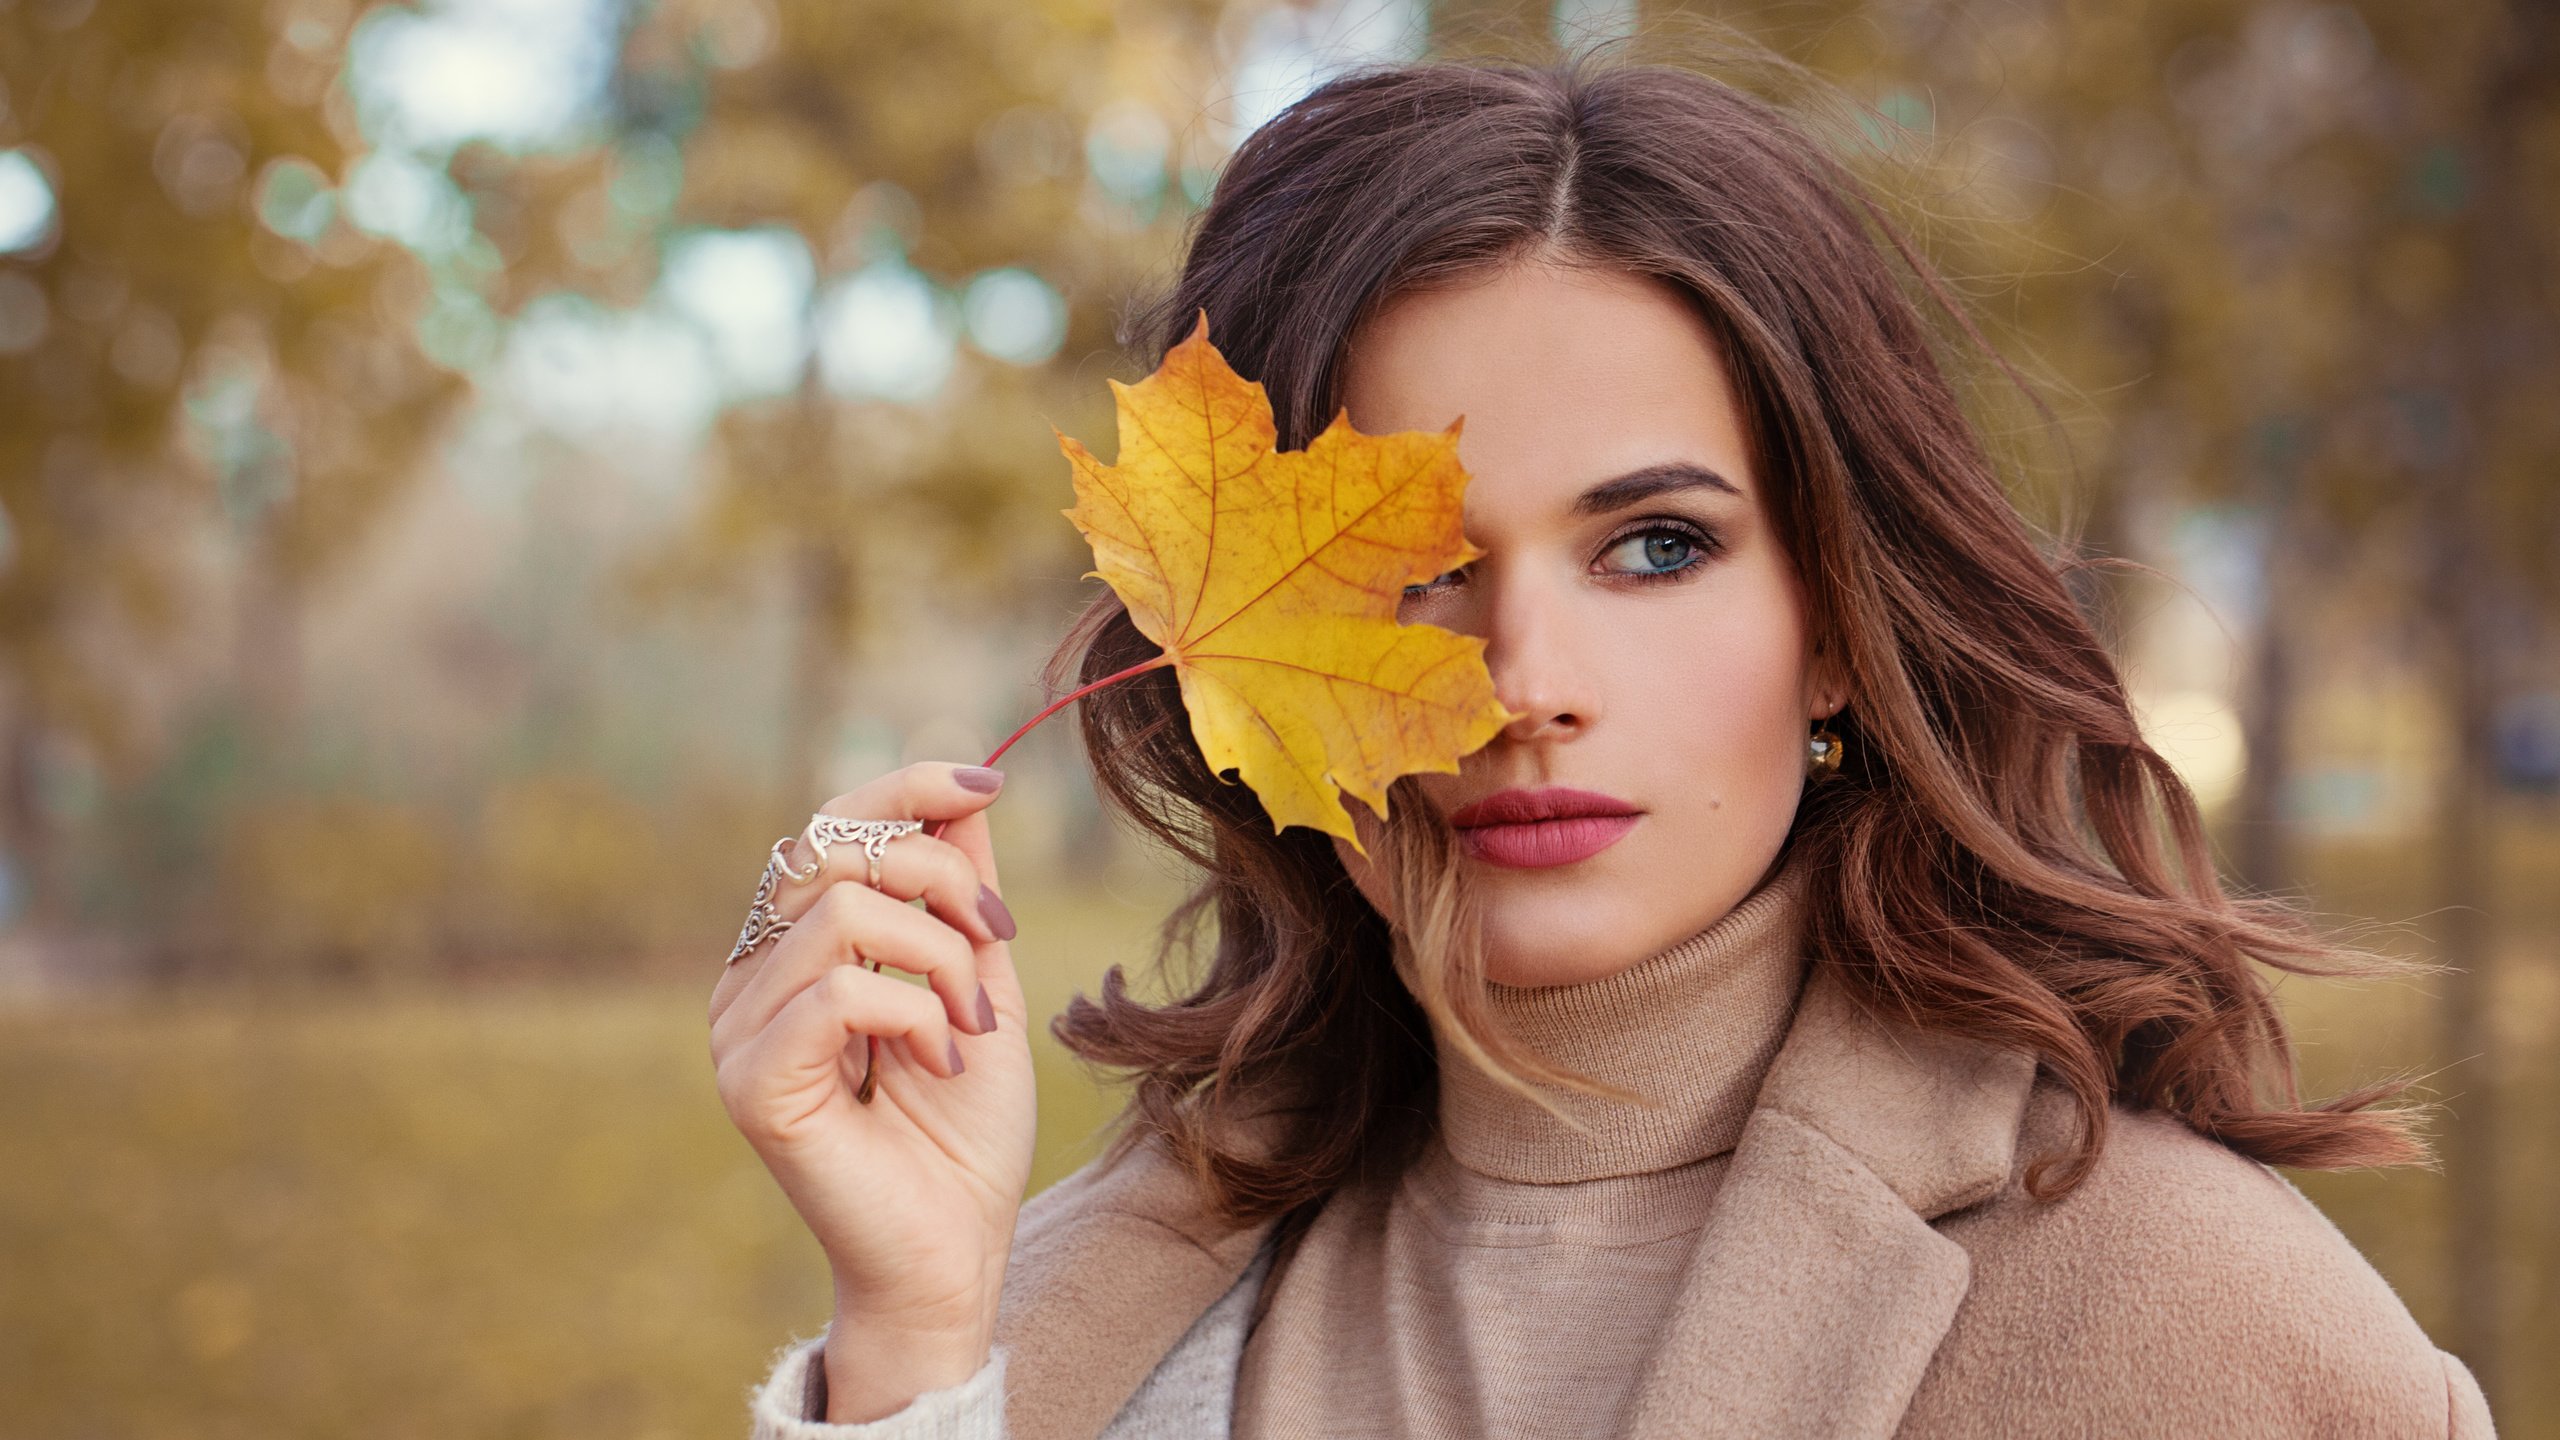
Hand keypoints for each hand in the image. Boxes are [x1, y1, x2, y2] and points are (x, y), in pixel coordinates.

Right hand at [708, 761, 1036, 1420]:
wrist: (956, 1250)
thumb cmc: (964, 1130)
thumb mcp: (981, 979)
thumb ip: (961, 889)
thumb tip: (966, 784)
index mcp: (794, 948)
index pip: (829, 822)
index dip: (906, 785)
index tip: (986, 784)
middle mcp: (750, 978)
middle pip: (835, 846)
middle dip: (942, 880)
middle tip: (994, 950)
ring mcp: (738, 1030)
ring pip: (844, 911)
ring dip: (940, 959)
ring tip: (968, 1023)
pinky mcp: (751, 1083)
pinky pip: (839, 992)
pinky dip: (914, 1014)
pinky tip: (938, 1061)